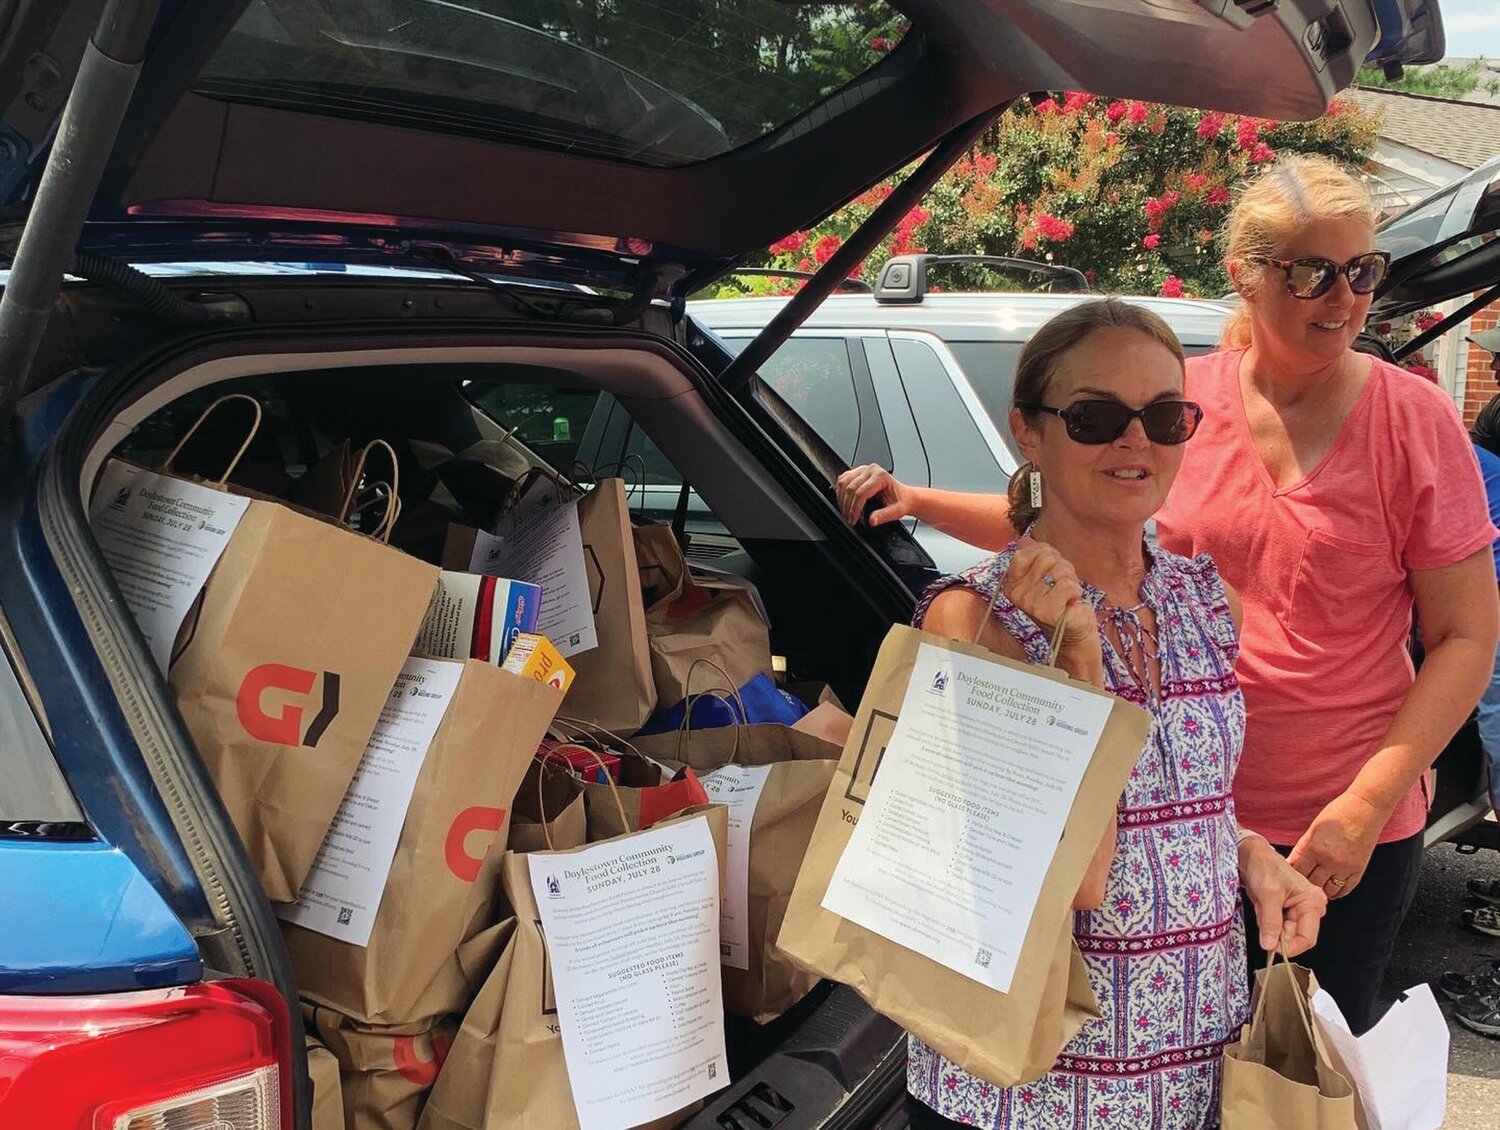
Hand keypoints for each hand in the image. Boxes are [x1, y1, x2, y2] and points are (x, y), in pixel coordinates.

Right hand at [836, 464, 911, 526]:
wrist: (904, 496)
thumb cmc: (900, 501)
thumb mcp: (897, 511)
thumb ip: (884, 516)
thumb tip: (872, 520)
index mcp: (881, 476)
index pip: (860, 493)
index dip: (854, 509)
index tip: (853, 520)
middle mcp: (872, 470)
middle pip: (850, 488)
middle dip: (847, 506)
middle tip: (848, 519)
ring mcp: (864, 469)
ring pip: (843, 482)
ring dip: (841, 499)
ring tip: (846, 512)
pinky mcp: (858, 471)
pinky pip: (843, 479)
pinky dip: (840, 491)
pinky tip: (844, 501)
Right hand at [1004, 539, 1098, 673]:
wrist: (1074, 633)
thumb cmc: (1061, 603)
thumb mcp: (1046, 576)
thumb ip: (1034, 557)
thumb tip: (1024, 539)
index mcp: (1012, 584)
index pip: (1026, 552)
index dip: (1046, 555)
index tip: (1051, 572)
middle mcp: (1017, 594)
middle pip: (1047, 558)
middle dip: (1062, 569)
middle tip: (1061, 588)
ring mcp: (1031, 604)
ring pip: (1060, 570)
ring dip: (1071, 581)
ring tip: (1067, 597)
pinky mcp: (1048, 612)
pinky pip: (1069, 586)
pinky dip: (1076, 593)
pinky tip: (1071, 604)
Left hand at [1239, 835, 1326, 956]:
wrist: (1251, 855)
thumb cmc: (1263, 866)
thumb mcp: (1267, 894)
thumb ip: (1270, 922)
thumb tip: (1270, 946)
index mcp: (1312, 902)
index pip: (1307, 937)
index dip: (1290, 947)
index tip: (1271, 949)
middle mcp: (1310, 907)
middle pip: (1296, 936)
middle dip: (1277, 934)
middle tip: (1263, 920)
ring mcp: (1298, 910)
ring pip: (1285, 933)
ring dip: (1270, 927)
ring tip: (1263, 908)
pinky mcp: (1286, 911)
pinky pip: (1277, 927)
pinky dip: (1266, 923)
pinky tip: (1262, 908)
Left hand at [1287, 790, 1386, 898]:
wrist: (1366, 809)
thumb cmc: (1338, 813)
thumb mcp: (1314, 828)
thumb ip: (1302, 848)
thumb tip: (1291, 862)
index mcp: (1316, 849)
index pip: (1300, 871)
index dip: (1293, 874)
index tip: (1290, 875)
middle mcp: (1331, 862)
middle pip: (1313, 883)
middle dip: (1305, 883)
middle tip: (1300, 882)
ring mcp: (1346, 868)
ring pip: (1329, 891)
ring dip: (1320, 889)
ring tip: (1315, 885)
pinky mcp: (1359, 870)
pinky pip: (1346, 889)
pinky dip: (1337, 892)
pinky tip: (1330, 888)